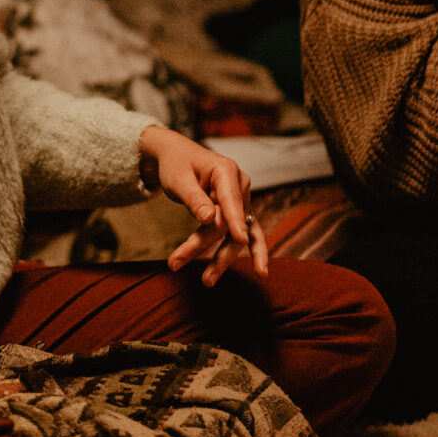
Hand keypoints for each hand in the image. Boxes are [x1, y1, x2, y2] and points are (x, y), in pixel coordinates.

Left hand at [140, 123, 270, 284]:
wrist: (177, 155)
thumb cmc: (177, 164)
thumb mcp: (178, 179)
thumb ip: (194, 198)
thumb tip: (209, 218)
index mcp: (226, 171)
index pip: (230, 201)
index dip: (234, 221)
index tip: (240, 239)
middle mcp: (240, 186)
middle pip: (228, 223)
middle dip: (206, 246)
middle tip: (176, 262)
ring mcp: (241, 200)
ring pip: (237, 235)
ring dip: (223, 258)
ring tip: (207, 281)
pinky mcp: (238, 212)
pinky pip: (246, 234)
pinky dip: (249, 252)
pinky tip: (261, 271)